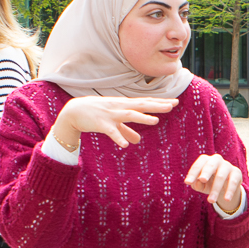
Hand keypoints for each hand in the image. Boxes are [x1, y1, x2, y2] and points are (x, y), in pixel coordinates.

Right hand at [51, 96, 177, 149]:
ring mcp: (110, 114)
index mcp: (124, 106)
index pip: (145, 103)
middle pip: (141, 105)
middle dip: (157, 105)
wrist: (73, 112)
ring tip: (155, 120)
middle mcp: (120, 107)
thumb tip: (137, 140)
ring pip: (129, 115)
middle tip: (173, 105)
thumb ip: (126, 131)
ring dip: (142, 117)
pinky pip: (111, 131)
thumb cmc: (96, 115)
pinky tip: (125, 145)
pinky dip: (118, 137)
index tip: (174, 102)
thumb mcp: (113, 123)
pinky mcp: (100, 123)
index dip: (159, 102)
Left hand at [185, 153, 244, 215]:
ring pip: (221, 176)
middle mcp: (216, 159)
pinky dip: (229, 191)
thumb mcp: (200, 185)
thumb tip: (198, 183)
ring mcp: (227, 165)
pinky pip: (233, 182)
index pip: (198, 165)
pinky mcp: (236, 172)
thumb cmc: (208, 183)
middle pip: (210, 166)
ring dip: (215, 189)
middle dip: (206, 173)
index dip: (193, 173)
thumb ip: (196, 184)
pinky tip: (226, 199)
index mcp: (205, 160)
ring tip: (211, 201)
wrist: (225, 186)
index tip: (187, 182)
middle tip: (202, 180)